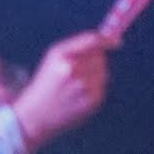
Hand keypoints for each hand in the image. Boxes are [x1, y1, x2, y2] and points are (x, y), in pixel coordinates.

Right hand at [17, 33, 111, 147]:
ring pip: (102, 71)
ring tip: (76, 84)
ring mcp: (85, 86)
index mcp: (62, 56)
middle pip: (100, 56)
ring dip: (94, 74)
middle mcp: (74, 70)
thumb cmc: (47, 81)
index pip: (93, 41)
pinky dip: (94, 87)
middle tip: (78, 70)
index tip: (116, 42)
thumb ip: (79, 44)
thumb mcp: (54, 56)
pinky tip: (78, 95)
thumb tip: (110, 41)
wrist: (37, 114)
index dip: (107, 40)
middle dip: (94, 59)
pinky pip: (101, 86)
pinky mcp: (92, 101)